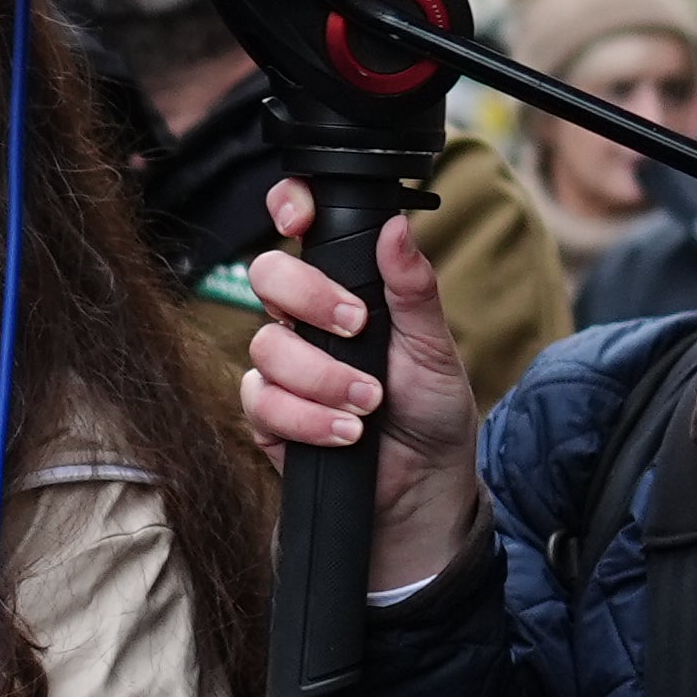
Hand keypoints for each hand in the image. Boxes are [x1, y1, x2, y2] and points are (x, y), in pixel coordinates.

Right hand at [238, 185, 481, 595]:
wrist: (420, 487)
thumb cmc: (430, 412)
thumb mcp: (435, 347)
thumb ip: (413, 289)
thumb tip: (396, 228)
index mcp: (344, 290)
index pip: (301, 234)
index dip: (288, 209)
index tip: (298, 216)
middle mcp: (304, 323)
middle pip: (266, 277)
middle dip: (307, 299)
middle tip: (356, 327)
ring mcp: (281, 369)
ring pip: (266, 346)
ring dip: (322, 377)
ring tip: (369, 404)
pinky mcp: (268, 418)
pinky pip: (261, 403)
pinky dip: (307, 419)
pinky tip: (346, 433)